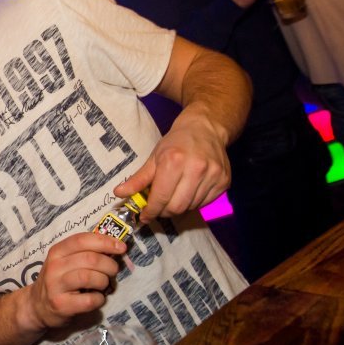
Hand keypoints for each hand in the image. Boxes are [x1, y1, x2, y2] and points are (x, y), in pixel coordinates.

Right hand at [23, 233, 125, 331]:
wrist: (38, 306)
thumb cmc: (59, 280)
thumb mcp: (65, 261)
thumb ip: (85, 252)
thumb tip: (115, 246)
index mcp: (57, 251)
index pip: (83, 240)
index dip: (105, 242)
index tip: (121, 247)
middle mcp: (54, 266)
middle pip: (90, 259)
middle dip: (109, 265)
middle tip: (112, 271)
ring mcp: (56, 286)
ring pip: (90, 277)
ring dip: (104, 281)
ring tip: (103, 285)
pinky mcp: (61, 305)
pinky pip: (89, 300)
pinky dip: (99, 299)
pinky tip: (96, 299)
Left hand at [115, 110, 230, 222]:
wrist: (206, 129)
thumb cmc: (176, 143)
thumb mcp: (153, 158)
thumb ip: (138, 179)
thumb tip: (119, 194)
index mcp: (174, 162)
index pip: (161, 197)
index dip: (151, 211)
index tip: (145, 216)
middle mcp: (196, 169)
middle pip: (177, 207)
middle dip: (164, 212)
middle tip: (158, 209)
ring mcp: (213, 176)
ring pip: (191, 207)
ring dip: (179, 208)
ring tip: (173, 197)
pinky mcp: (224, 181)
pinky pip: (205, 203)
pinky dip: (194, 203)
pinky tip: (188, 193)